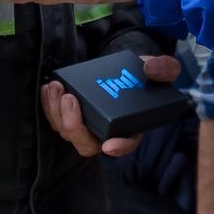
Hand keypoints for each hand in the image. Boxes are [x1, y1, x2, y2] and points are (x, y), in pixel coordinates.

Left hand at [42, 53, 180, 156]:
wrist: (128, 67)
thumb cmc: (145, 73)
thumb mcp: (162, 68)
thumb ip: (164, 68)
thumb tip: (150, 69)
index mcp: (132, 126)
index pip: (126, 143)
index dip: (119, 147)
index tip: (109, 145)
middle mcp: (108, 132)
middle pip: (87, 143)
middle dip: (74, 125)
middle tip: (69, 98)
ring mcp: (89, 125)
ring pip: (68, 133)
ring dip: (57, 113)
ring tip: (56, 87)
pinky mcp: (73, 115)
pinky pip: (57, 120)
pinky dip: (49, 107)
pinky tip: (49, 89)